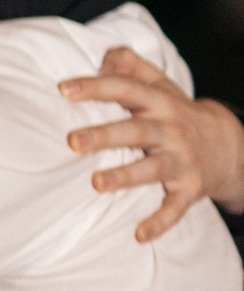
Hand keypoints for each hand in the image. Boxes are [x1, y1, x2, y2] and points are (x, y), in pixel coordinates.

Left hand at [61, 47, 243, 241]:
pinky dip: (159, 222)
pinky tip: (139, 235)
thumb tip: (104, 55)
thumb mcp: (160, 88)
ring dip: (125, 176)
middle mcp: (171, 130)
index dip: (96, 87)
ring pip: (153, 169)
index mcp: (159, 103)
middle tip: (72, 141)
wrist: (232, 145)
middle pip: (136, 130)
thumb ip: (132, 70)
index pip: (126, 90)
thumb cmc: (177, 115)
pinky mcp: (190, 189)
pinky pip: (174, 208)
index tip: (63, 89)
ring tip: (96, 183)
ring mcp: (182, 161)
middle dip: (105, 135)